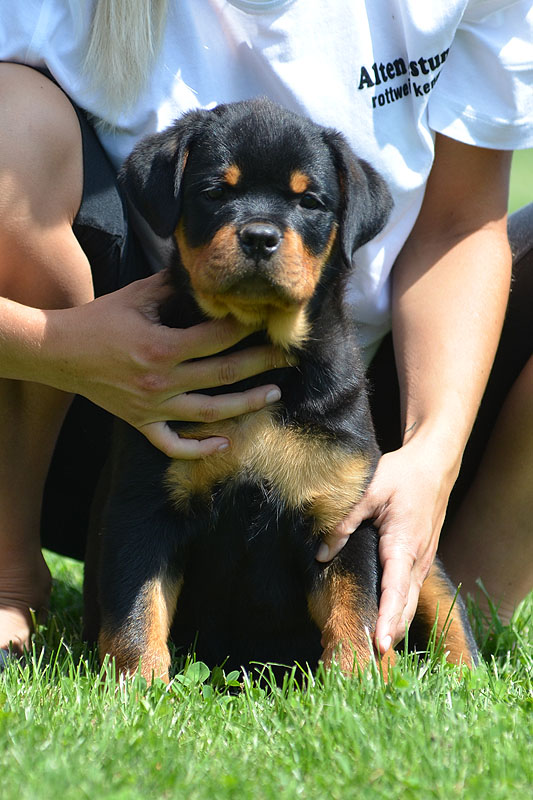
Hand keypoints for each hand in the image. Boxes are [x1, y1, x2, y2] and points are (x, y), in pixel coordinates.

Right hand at [45, 272, 289, 457]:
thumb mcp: (135, 296)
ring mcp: (152, 407)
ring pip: (209, 413)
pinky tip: (223, 445)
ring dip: (245, 405)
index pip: (218, 338)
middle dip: (261, 364)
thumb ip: (172, 287)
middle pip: (224, 375)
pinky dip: (198, 449)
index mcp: (162, 346)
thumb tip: (204, 276)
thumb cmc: (98, 320)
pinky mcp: (141, 422)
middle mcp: (162, 381)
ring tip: (273, 395)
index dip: (246, 327)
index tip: (267, 320)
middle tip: (288, 357)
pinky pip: (172, 445)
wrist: (58, 353)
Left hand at [316, 439, 457, 652]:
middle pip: (405, 606)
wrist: (434, 465)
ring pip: (409, 602)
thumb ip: (343, 523)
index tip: (380, 644)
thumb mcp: (369, 492)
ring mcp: (422, 561)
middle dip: (389, 634)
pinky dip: (397, 610)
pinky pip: (408, 591)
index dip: (388, 619)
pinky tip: (380, 621)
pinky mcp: (420, 559)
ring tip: (370, 650)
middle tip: (366, 661)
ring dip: (393, 625)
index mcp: (405, 544)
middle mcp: (418, 559)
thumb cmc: (402, 475)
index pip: (397, 591)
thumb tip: (321, 555)